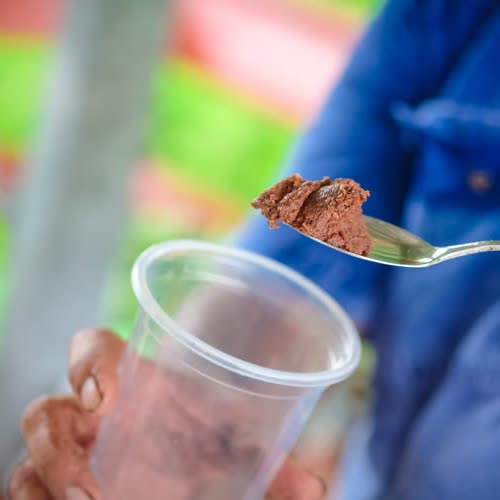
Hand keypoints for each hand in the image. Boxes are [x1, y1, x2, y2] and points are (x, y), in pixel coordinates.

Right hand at [6, 329, 326, 499]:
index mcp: (134, 386)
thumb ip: (270, 460)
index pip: (92, 350)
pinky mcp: (64, 486)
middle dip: (54, 444)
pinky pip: (27, 492)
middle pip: (45, 411)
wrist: (186, 466)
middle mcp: (93, 419)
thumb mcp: (232, 446)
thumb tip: (313, 485)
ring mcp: (72, 456)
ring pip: (26, 459)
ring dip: (43, 484)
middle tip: (91, 485)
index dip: (86, 362)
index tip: (108, 395)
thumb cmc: (206, 443)